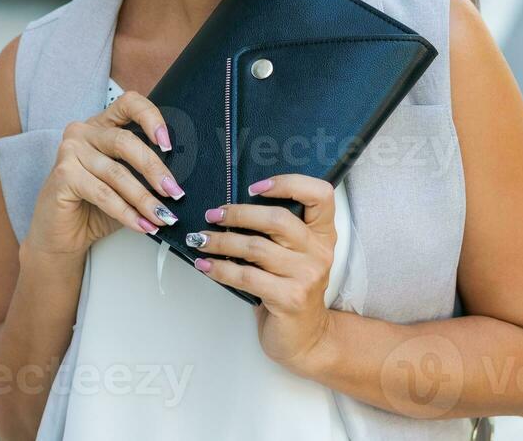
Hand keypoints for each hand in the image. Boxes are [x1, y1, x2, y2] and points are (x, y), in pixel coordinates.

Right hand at [23, 91, 184, 259]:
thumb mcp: (124, 184)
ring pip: (116, 173)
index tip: (168, 143)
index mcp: (102, 125)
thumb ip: (144, 173)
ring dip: (144, 199)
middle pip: (126, 141)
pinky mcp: (63, 175)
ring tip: (162, 217)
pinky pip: (103, 194)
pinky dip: (126, 212)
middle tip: (174, 192)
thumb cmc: (94, 207)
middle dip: (155, 169)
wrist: (61, 237)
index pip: (129, 103)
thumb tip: (177, 180)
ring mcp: (70, 151)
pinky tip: (141, 224)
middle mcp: (83, 132)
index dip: (151, 117)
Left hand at [185, 173, 337, 374]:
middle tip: (213, 215)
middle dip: (238, 214)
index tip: (255, 187)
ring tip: (200, 240)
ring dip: (220, 241)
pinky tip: (205, 265)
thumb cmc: (292, 290)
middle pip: (278, 219)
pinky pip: (246, 276)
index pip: (319, 194)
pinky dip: (220, 268)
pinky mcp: (289, 298)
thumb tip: (231, 207)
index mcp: (323, 234)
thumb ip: (278, 232)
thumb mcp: (295, 256)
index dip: (288, 183)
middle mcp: (319, 251)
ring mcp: (306, 276)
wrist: (307, 339)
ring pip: (255, 247)